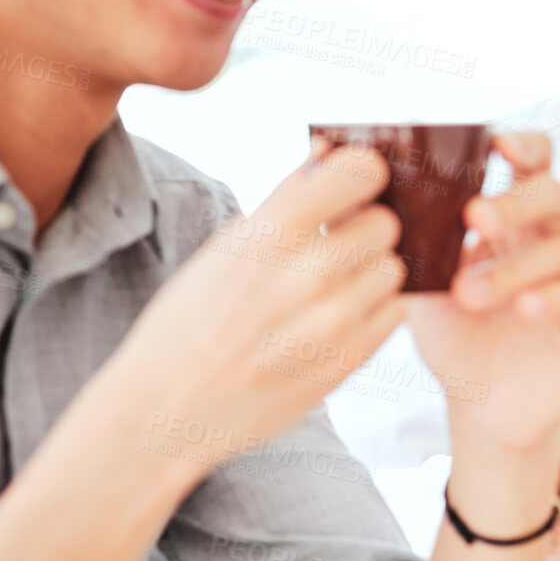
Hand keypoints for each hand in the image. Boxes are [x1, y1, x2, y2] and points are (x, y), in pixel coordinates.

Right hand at [101, 145, 405, 481]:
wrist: (165, 408)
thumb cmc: (190, 319)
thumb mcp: (225, 246)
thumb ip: (285, 199)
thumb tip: (328, 152)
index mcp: (270, 232)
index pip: (362, 172)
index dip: (363, 174)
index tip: (353, 184)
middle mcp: (308, 273)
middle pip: (386, 223)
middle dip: (365, 227)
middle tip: (338, 243)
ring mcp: (333, 322)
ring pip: (394, 269)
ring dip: (371, 271)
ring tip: (333, 284)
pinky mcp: (347, 362)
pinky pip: (394, 314)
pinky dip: (376, 309)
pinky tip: (339, 314)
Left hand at [405, 132, 559, 453]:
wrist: (483, 407)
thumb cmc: (456, 337)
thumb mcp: (420, 282)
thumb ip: (405, 237)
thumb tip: (355, 185)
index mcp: (515, 218)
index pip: (534, 161)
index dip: (523, 145)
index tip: (495, 144)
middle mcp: (554, 237)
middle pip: (553, 193)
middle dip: (513, 202)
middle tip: (475, 216)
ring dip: (514, 267)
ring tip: (471, 295)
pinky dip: (558, 296)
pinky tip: (526, 309)